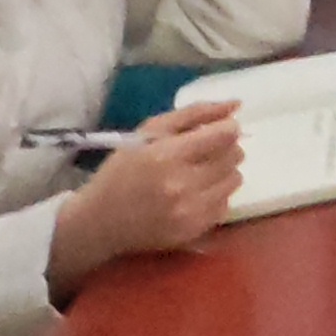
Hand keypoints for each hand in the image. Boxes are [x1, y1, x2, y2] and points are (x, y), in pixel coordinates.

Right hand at [44, 102, 242, 301]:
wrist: (99, 222)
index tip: (216, 131)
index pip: (224, 135)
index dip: (226, 129)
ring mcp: (189, 211)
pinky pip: (226, 204)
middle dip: (224, 149)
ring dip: (223, 172)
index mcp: (166, 156)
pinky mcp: (194, 231)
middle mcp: (181, 185)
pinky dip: (215, 196)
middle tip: (203, 152)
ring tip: (198, 174)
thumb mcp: (148, 132)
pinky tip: (194, 195)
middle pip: (234, 156)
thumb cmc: (122, 170)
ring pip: (235, 179)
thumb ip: (194, 114)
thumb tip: (236, 105)